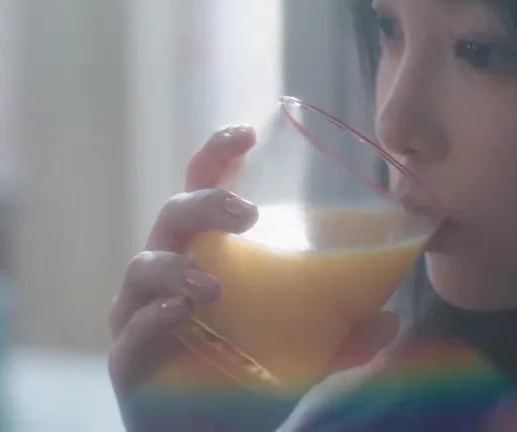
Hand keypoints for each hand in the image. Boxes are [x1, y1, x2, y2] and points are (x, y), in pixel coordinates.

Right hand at [107, 125, 400, 395]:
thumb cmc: (248, 384)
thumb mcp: (306, 357)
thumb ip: (342, 338)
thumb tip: (389, 319)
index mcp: (205, 254)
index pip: (203, 189)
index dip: (217, 156)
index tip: (246, 133)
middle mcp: (167, 274)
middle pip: (173, 216)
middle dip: (205, 205)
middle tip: (245, 215)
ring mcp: (140, 314)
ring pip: (144, 268)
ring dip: (176, 269)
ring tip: (211, 289)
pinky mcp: (128, 359)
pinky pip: (132, 330)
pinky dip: (153, 317)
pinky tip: (179, 314)